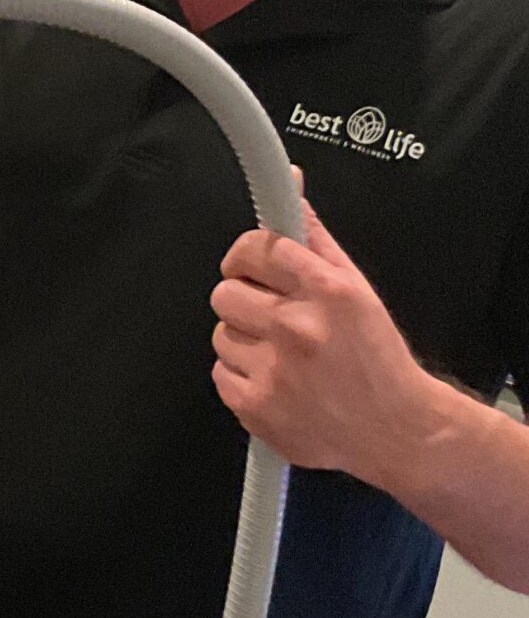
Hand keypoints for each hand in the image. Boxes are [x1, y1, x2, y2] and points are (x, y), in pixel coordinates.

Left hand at [210, 195, 439, 483]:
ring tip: (281, 354)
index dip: (246, 255)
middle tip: (271, 315)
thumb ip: (315, 239)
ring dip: (244, 340)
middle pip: (226, 292)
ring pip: (221, 333)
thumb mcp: (358, 288)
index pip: (256, 248)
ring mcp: (274, 369)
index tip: (250, 264)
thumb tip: (289, 187)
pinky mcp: (255, 405)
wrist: (396, 430)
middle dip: (244, 300)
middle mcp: (298, 327)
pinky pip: (221, 373)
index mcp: (327, 291)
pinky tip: (275, 380)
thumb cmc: (378, 360)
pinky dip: (242, 376)